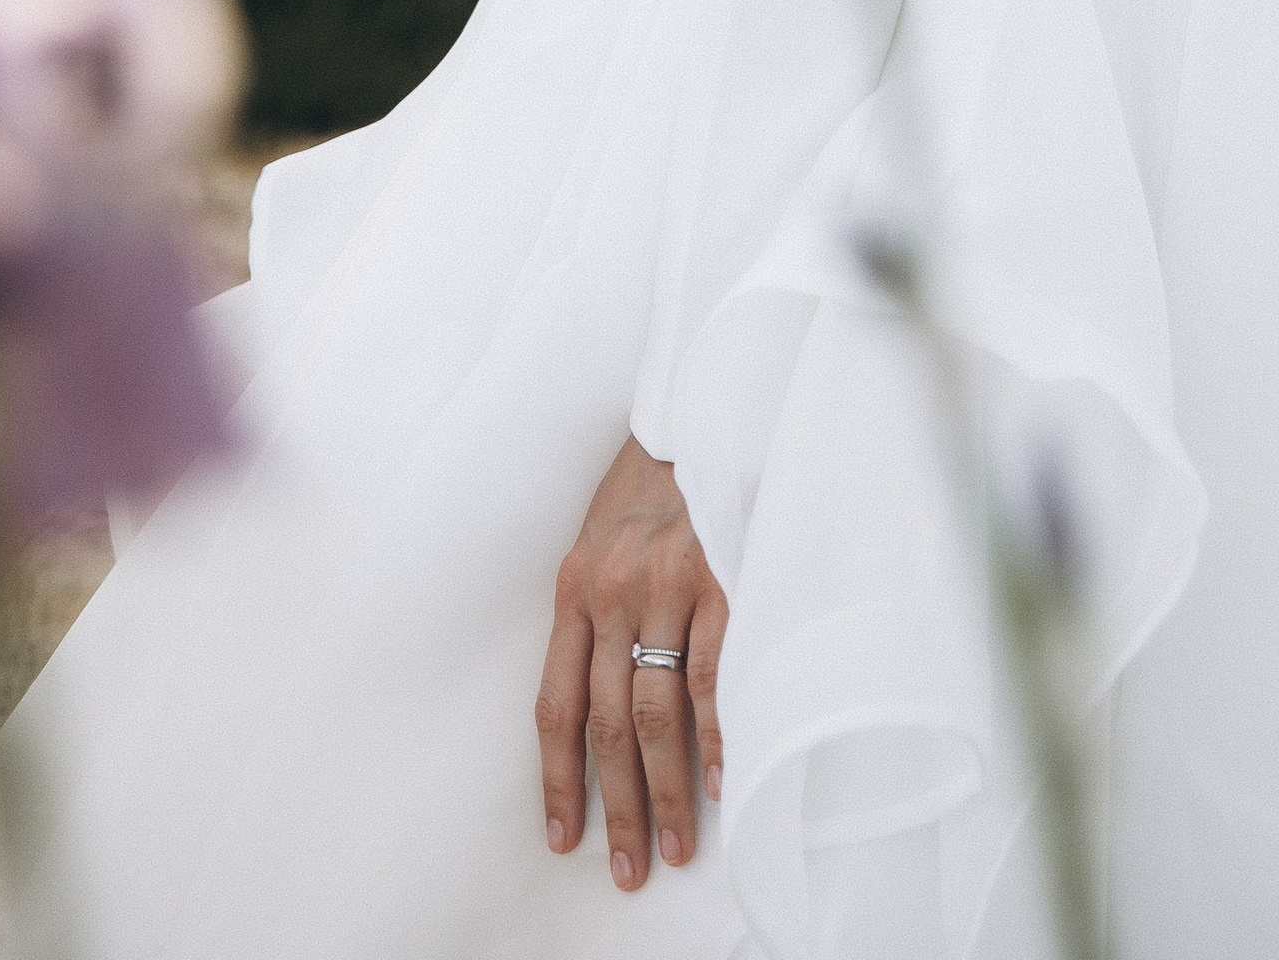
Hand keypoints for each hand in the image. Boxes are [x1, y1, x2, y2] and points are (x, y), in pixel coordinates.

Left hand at [538, 433, 728, 888]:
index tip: (565, 838)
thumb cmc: (647, 488)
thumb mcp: (596, 543)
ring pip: (660, 711)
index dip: (558, 779)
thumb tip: (591, 704)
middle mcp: (614, 595)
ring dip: (667, 788)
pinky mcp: (722, 579)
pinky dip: (718, 732)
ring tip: (677, 842)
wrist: (698, 411)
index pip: (556, 706)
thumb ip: (592, 615)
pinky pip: (715, 672)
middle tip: (627, 866)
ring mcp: (669, 588)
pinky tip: (720, 778)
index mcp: (574, 591)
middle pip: (609, 724)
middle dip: (618, 805)